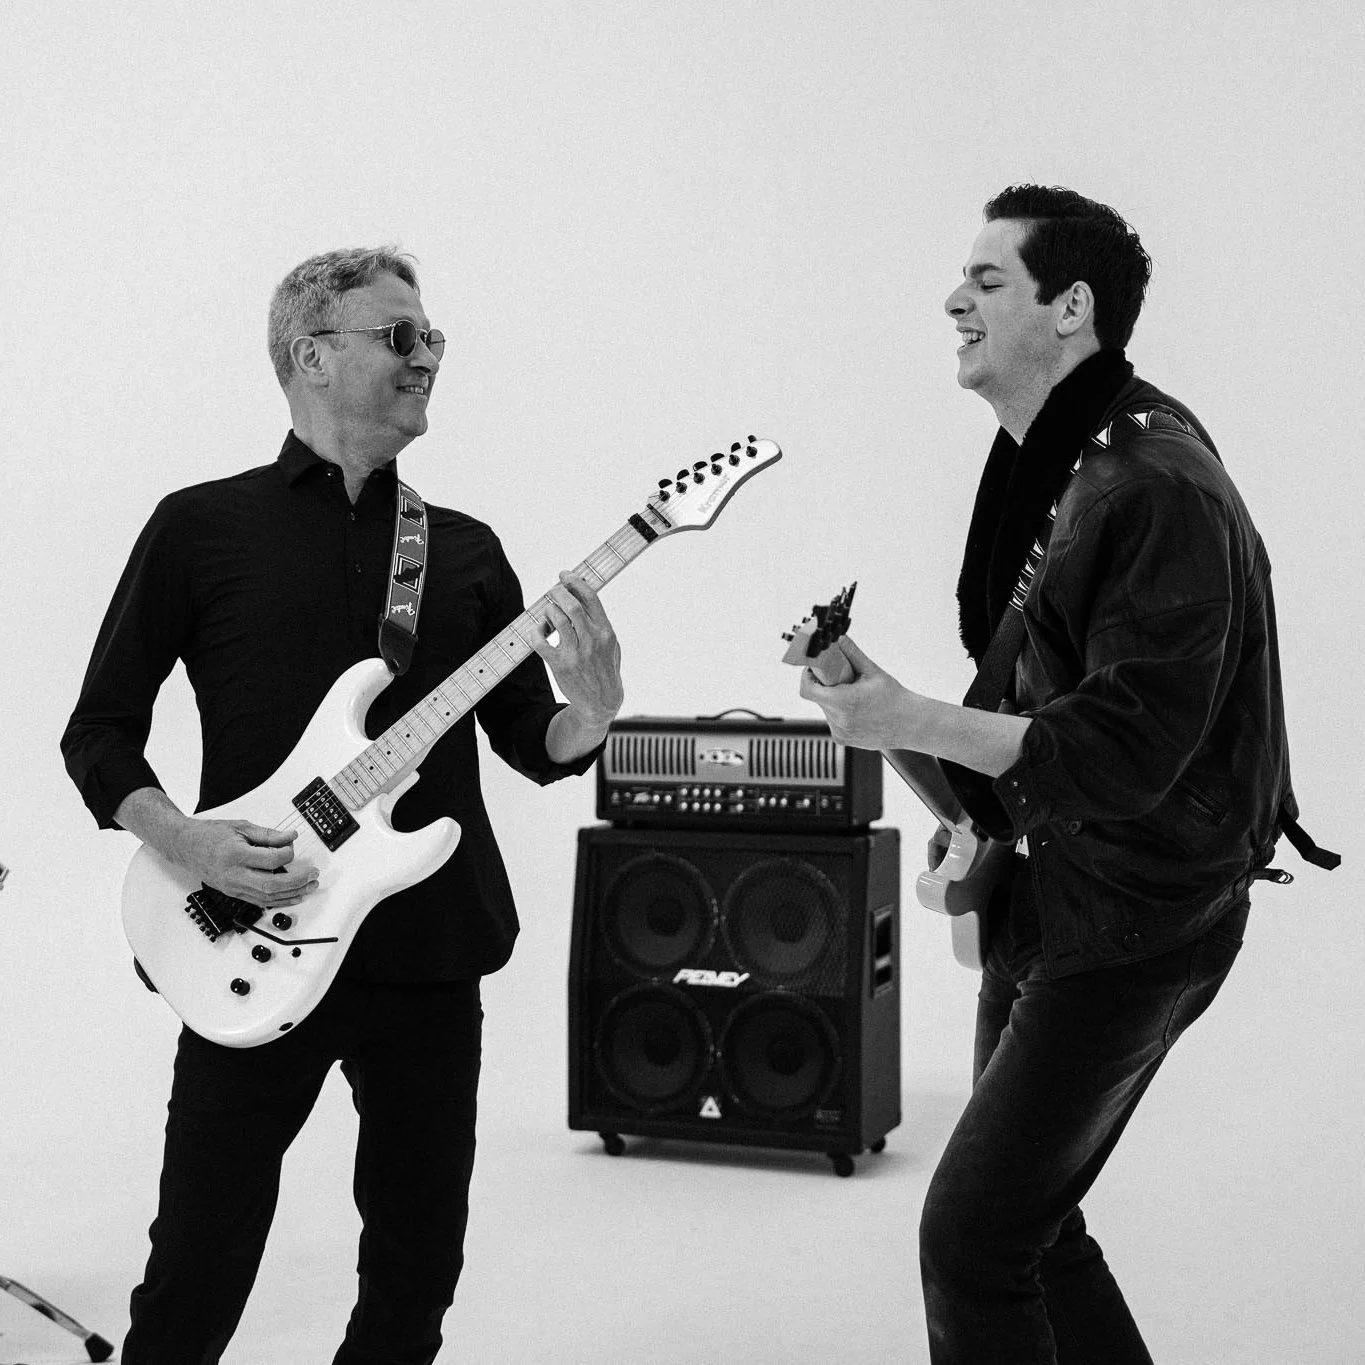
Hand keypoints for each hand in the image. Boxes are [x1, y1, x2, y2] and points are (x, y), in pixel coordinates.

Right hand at [174, 818, 318, 908]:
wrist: (185, 846)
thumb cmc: (210, 834)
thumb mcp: (241, 827)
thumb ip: (268, 835)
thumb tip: (291, 838)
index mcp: (235, 855)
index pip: (271, 860)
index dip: (288, 853)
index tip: (292, 845)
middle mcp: (234, 874)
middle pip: (272, 885)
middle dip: (297, 882)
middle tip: (313, 874)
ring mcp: (233, 887)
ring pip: (268, 898)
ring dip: (293, 894)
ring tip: (310, 886)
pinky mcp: (234, 893)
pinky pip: (260, 901)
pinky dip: (279, 901)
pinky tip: (293, 896)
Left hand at [531, 572, 623, 724]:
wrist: (600, 702)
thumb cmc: (604, 669)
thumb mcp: (612, 645)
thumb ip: (600, 623)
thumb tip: (585, 596)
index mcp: (606, 632)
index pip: (591, 598)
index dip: (576, 581)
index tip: (565, 575)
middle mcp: (592, 640)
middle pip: (571, 605)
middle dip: (559, 592)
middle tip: (553, 590)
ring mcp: (576, 653)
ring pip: (556, 619)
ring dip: (548, 610)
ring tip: (548, 611)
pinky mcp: (560, 665)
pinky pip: (540, 642)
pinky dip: (536, 631)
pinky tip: (539, 630)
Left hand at [798, 635, 915, 750]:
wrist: (910, 725)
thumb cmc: (895, 699)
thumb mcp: (873, 672)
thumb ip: (853, 654)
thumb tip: (839, 639)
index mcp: (844, 702)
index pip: (808, 689)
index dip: (807, 677)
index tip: (814, 669)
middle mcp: (839, 720)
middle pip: (818, 697)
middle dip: (825, 685)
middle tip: (842, 679)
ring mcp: (840, 732)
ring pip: (826, 709)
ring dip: (833, 699)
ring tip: (855, 696)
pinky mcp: (842, 739)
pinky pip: (833, 721)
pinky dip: (840, 713)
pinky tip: (858, 710)